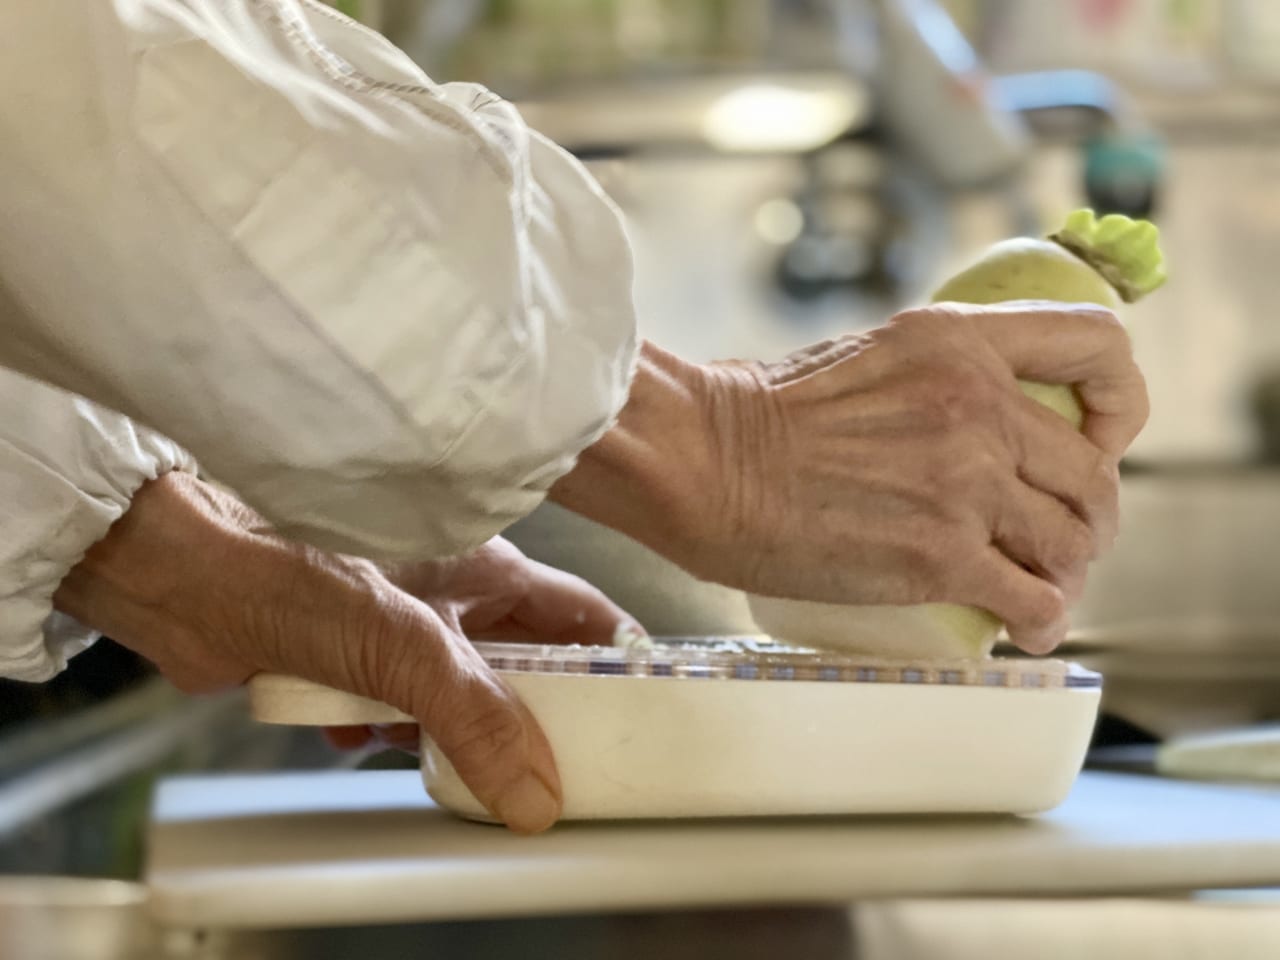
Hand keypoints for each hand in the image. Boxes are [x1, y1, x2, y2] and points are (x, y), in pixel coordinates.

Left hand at [54, 473, 636, 832]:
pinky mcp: (351, 652)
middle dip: (529, 711)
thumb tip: (533, 789)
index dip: (613, 653)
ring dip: (446, 726)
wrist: (180, 575)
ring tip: (433, 746)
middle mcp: (448, 590)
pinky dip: (383, 725)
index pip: (578, 611)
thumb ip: (475, 719)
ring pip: (455, 690)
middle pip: (520, 661)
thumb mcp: (405, 647)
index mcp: (482, 565)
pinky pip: (394, 702)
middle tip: (552, 758)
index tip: (638, 701)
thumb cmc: (287, 563)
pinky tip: (357, 730)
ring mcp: (399, 621)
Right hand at [553, 303, 1147, 652]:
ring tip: (1041, 589)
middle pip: (1094, 474)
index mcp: (959, 343)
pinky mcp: (941, 555)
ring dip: (1068, 574)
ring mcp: (965, 482)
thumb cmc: (760, 415)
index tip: (1098, 439)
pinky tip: (1024, 630)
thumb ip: (937, 378)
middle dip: (1091, 518)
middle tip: (1063, 541)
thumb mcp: (868, 356)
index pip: (1099, 348)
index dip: (1120, 403)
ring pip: (1074, 542)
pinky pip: (1035, 600)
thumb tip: (975, 427)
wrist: (704, 462)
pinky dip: (1042, 623)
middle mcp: (978, 405)